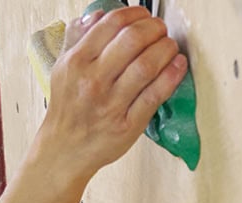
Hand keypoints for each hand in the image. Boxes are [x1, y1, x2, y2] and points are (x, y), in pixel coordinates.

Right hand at [39, 6, 186, 179]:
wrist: (63, 151)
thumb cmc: (68, 109)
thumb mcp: (63, 69)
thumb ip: (78, 38)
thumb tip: (98, 14)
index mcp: (76, 62)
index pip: (112, 24)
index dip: (135, 13)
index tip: (143, 15)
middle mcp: (92, 82)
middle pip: (133, 40)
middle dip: (154, 28)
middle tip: (160, 31)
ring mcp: (111, 104)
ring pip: (147, 65)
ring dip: (166, 49)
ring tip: (169, 47)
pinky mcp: (127, 125)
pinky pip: (155, 95)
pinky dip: (172, 76)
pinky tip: (177, 66)